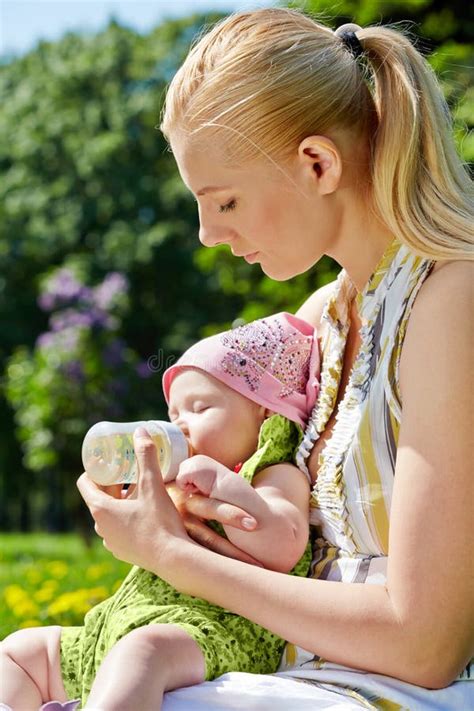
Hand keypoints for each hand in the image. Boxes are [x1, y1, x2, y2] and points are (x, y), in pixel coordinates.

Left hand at [77, 427, 190, 570]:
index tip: (110, 462)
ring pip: (109, 514)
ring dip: (120, 502)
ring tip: (139, 491)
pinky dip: (127, 517)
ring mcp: (110, 541)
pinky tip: (145, 513)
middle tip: (129, 472)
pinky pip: (118, 528)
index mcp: (100, 509)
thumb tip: (141, 431)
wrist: (173, 558)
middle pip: (98, 498)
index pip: (85, 483)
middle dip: (113, 484)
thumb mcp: (153, 485)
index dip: (95, 470)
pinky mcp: (122, 551)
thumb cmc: (160, 522)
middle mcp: (100, 526)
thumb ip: (146, 456)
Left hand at [176, 454, 234, 496]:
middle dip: (189, 481)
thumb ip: (196, 475)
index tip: (204, 483)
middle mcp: (195, 458)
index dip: (192, 480)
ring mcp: (192, 463)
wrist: (228, 487)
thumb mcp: (206, 477)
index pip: (186, 469)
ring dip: (189, 485)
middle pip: (181, 472)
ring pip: (180, 477)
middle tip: (203, 484)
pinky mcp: (189, 471)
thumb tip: (182, 482)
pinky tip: (200, 487)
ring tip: (202, 485)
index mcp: (200, 459)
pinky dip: (188, 488)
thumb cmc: (219, 488)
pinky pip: (180, 482)